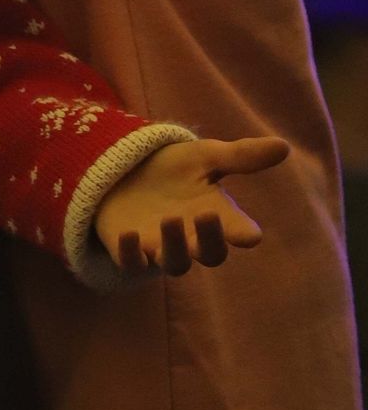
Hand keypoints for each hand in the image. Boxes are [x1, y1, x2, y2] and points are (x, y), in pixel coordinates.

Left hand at [94, 133, 288, 275]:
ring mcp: (160, 248)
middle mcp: (191, 239)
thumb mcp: (204, 157)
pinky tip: (129, 235)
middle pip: (208, 253)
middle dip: (209, 239)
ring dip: (174, 245)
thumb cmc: (173, 169)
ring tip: (170, 218)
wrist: (125, 173)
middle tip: (207, 216)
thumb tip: (285, 146)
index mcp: (214, 216)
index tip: (251, 234)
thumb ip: (240, 156)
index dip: (242, 233)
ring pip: (174, 262)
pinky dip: (130, 254)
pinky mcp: (128, 252)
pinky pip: (131, 263)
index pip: (235, 231)